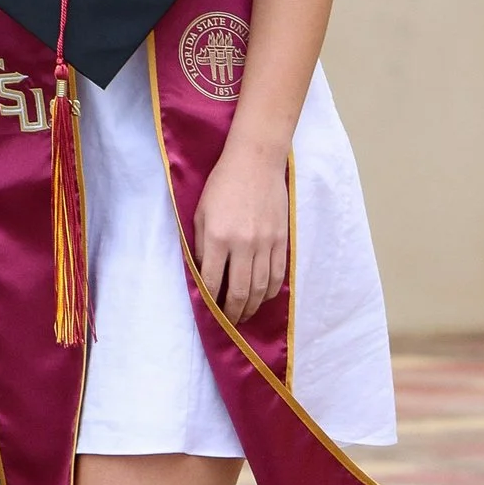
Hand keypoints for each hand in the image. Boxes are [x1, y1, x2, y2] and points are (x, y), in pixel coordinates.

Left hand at [193, 135, 288, 327]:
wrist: (256, 161)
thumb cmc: (223, 184)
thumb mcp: (201, 213)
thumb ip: (201, 246)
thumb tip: (205, 275)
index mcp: (218, 237)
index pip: (213, 282)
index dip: (211, 303)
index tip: (209, 313)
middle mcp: (243, 244)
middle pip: (240, 291)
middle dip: (233, 312)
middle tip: (228, 323)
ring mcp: (266, 242)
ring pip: (261, 287)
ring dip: (252, 307)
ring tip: (245, 315)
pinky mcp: (282, 239)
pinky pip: (277, 274)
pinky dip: (270, 291)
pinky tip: (263, 298)